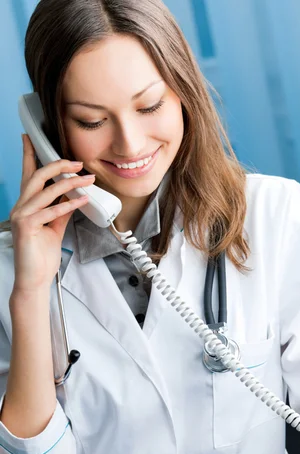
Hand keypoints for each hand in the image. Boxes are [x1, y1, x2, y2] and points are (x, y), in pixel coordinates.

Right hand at [10, 134, 94, 292]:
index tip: (30, 138)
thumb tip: (74, 196)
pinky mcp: (27, 227)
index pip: (27, 175)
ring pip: (46, 191)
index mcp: (26, 205)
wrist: (35, 279)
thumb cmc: (41, 256)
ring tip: (88, 179)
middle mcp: (20, 207)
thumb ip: (61, 211)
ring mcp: (22, 216)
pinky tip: (84, 200)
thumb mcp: (54, 228)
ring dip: (70, 184)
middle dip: (58, 166)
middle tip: (78, 163)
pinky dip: (69, 204)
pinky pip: (51, 211)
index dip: (29, 155)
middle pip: (37, 177)